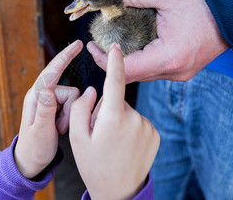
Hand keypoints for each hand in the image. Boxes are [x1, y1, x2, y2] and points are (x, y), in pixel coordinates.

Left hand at [14, 40, 82, 177]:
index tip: (78, 44)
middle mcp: (41, 95)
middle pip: (69, 90)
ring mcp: (48, 100)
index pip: (52, 71)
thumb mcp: (41, 132)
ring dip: (70, 115)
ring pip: (74, 98)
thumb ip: (45, 110)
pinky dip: (70, 116)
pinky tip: (60, 128)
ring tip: (59, 129)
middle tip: (59, 128)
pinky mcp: (54, 106)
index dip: (66, 57)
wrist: (31, 161)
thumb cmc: (34, 148)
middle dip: (70, 109)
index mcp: (35, 97)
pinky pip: (72, 105)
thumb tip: (47, 90)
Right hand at [70, 43, 159, 199]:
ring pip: (127, 111)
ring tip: (113, 143)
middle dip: (106, 109)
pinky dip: (130, 127)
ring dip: (118, 120)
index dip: (115, 62)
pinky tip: (125, 145)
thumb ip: (81, 107)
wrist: (119, 192)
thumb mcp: (77, 137)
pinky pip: (138, 121)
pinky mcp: (155, 134)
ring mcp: (147, 126)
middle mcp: (134, 118)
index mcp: (113, 117)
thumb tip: (93, 90)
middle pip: (116, 100)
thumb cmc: (94, 164)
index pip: (115, 81)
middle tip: (100, 134)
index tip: (116, 47)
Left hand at [87, 0, 228, 82]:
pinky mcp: (184, 68)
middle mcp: (175, 71)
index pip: (127, 70)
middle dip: (112, 61)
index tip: (92, 46)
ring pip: (144, 73)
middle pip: (133, 74)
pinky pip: (156, 69)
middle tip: (98, 43)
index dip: (105, 60)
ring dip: (127, 60)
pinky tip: (134, 44)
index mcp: (169, 56)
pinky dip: (141, 58)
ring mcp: (181, 72)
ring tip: (112, 42)